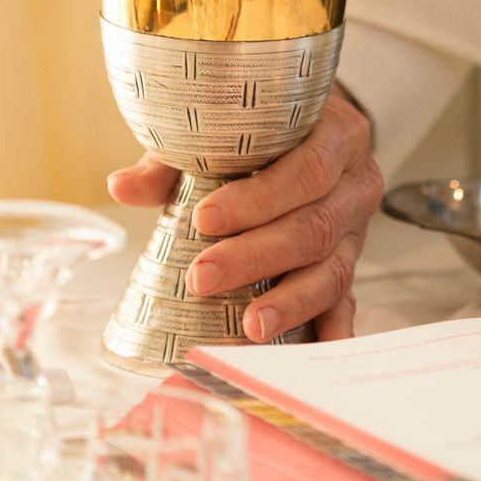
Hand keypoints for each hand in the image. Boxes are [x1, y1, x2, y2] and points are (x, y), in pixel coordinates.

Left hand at [107, 89, 381, 341]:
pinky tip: (314, 351)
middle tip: (203, 277)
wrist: (316, 131)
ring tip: (249, 325)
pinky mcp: (349, 265)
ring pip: (332, 270)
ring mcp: (358, 230)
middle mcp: (357, 184)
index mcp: (337, 134)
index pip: (306, 169)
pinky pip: (345, 301)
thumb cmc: (268, 132)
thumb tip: (122, 187)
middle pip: (315, 226)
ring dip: (290, 302)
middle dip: (257, 256)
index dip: (259, 198)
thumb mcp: (225, 130)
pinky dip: (331, 329)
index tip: (205, 219)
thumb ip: (177, 157)